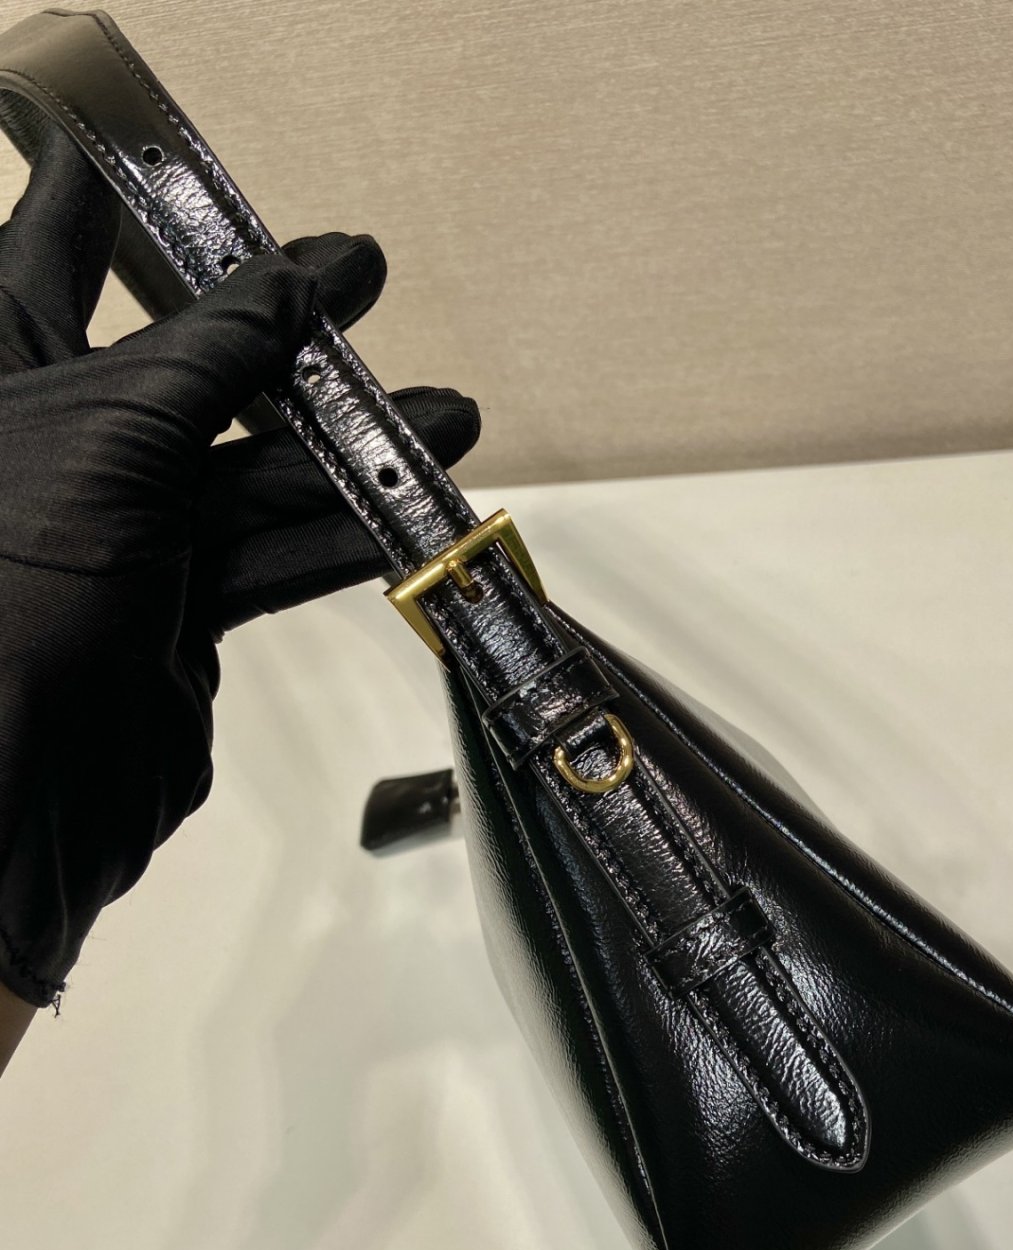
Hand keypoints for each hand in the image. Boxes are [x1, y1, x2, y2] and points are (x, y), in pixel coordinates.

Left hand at [0, 128, 479, 1008]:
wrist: (15, 796)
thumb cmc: (11, 596)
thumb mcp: (114, 432)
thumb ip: (211, 352)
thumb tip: (293, 284)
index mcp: (0, 374)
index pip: (48, 251)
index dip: (114, 205)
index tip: (169, 163)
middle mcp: (53, 444)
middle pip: (177, 359)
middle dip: (276, 331)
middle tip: (357, 283)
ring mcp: (117, 534)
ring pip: (242, 467)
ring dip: (342, 448)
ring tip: (442, 417)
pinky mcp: (172, 615)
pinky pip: (266, 554)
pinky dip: (338, 535)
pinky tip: (409, 513)